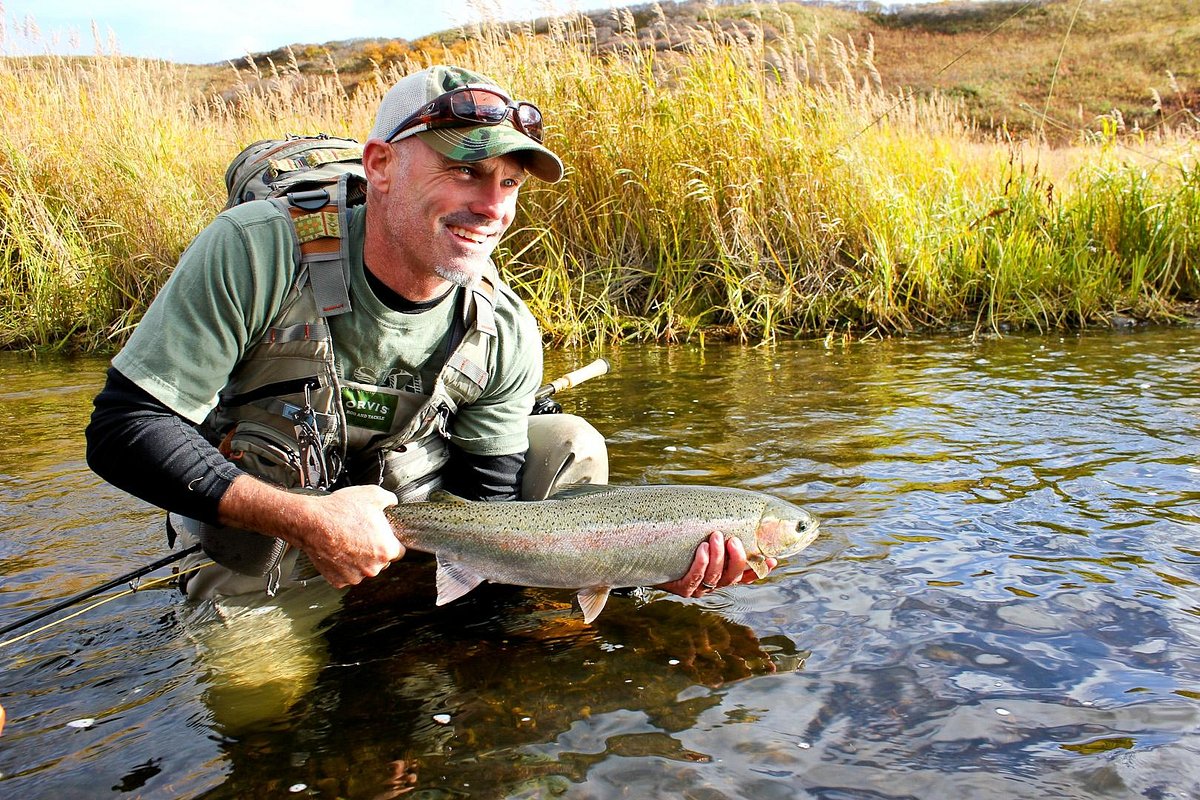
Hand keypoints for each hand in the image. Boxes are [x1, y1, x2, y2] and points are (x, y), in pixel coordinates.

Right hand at [219, 477, 403, 587]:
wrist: (311, 521)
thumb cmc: (340, 510)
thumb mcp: (372, 494)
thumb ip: (390, 499)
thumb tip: (393, 502)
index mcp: (386, 550)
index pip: (399, 551)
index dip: (391, 541)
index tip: (383, 536)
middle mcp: (373, 568)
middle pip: (381, 562)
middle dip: (374, 550)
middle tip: (362, 535)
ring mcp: (354, 576)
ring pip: (363, 569)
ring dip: (359, 559)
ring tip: (347, 541)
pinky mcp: (338, 581)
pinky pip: (346, 574)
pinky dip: (343, 565)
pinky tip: (338, 550)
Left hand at [656, 531, 778, 598]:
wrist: (648, 559)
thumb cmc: (678, 543)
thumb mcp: (699, 536)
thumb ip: (716, 528)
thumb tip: (733, 503)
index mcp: (722, 574)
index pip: (746, 575)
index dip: (760, 569)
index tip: (772, 559)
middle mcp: (713, 584)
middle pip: (733, 577)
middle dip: (737, 558)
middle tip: (733, 539)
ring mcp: (698, 588)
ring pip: (715, 577)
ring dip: (718, 556)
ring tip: (716, 536)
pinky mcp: (683, 588)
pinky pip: (695, 578)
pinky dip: (701, 563)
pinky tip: (702, 549)